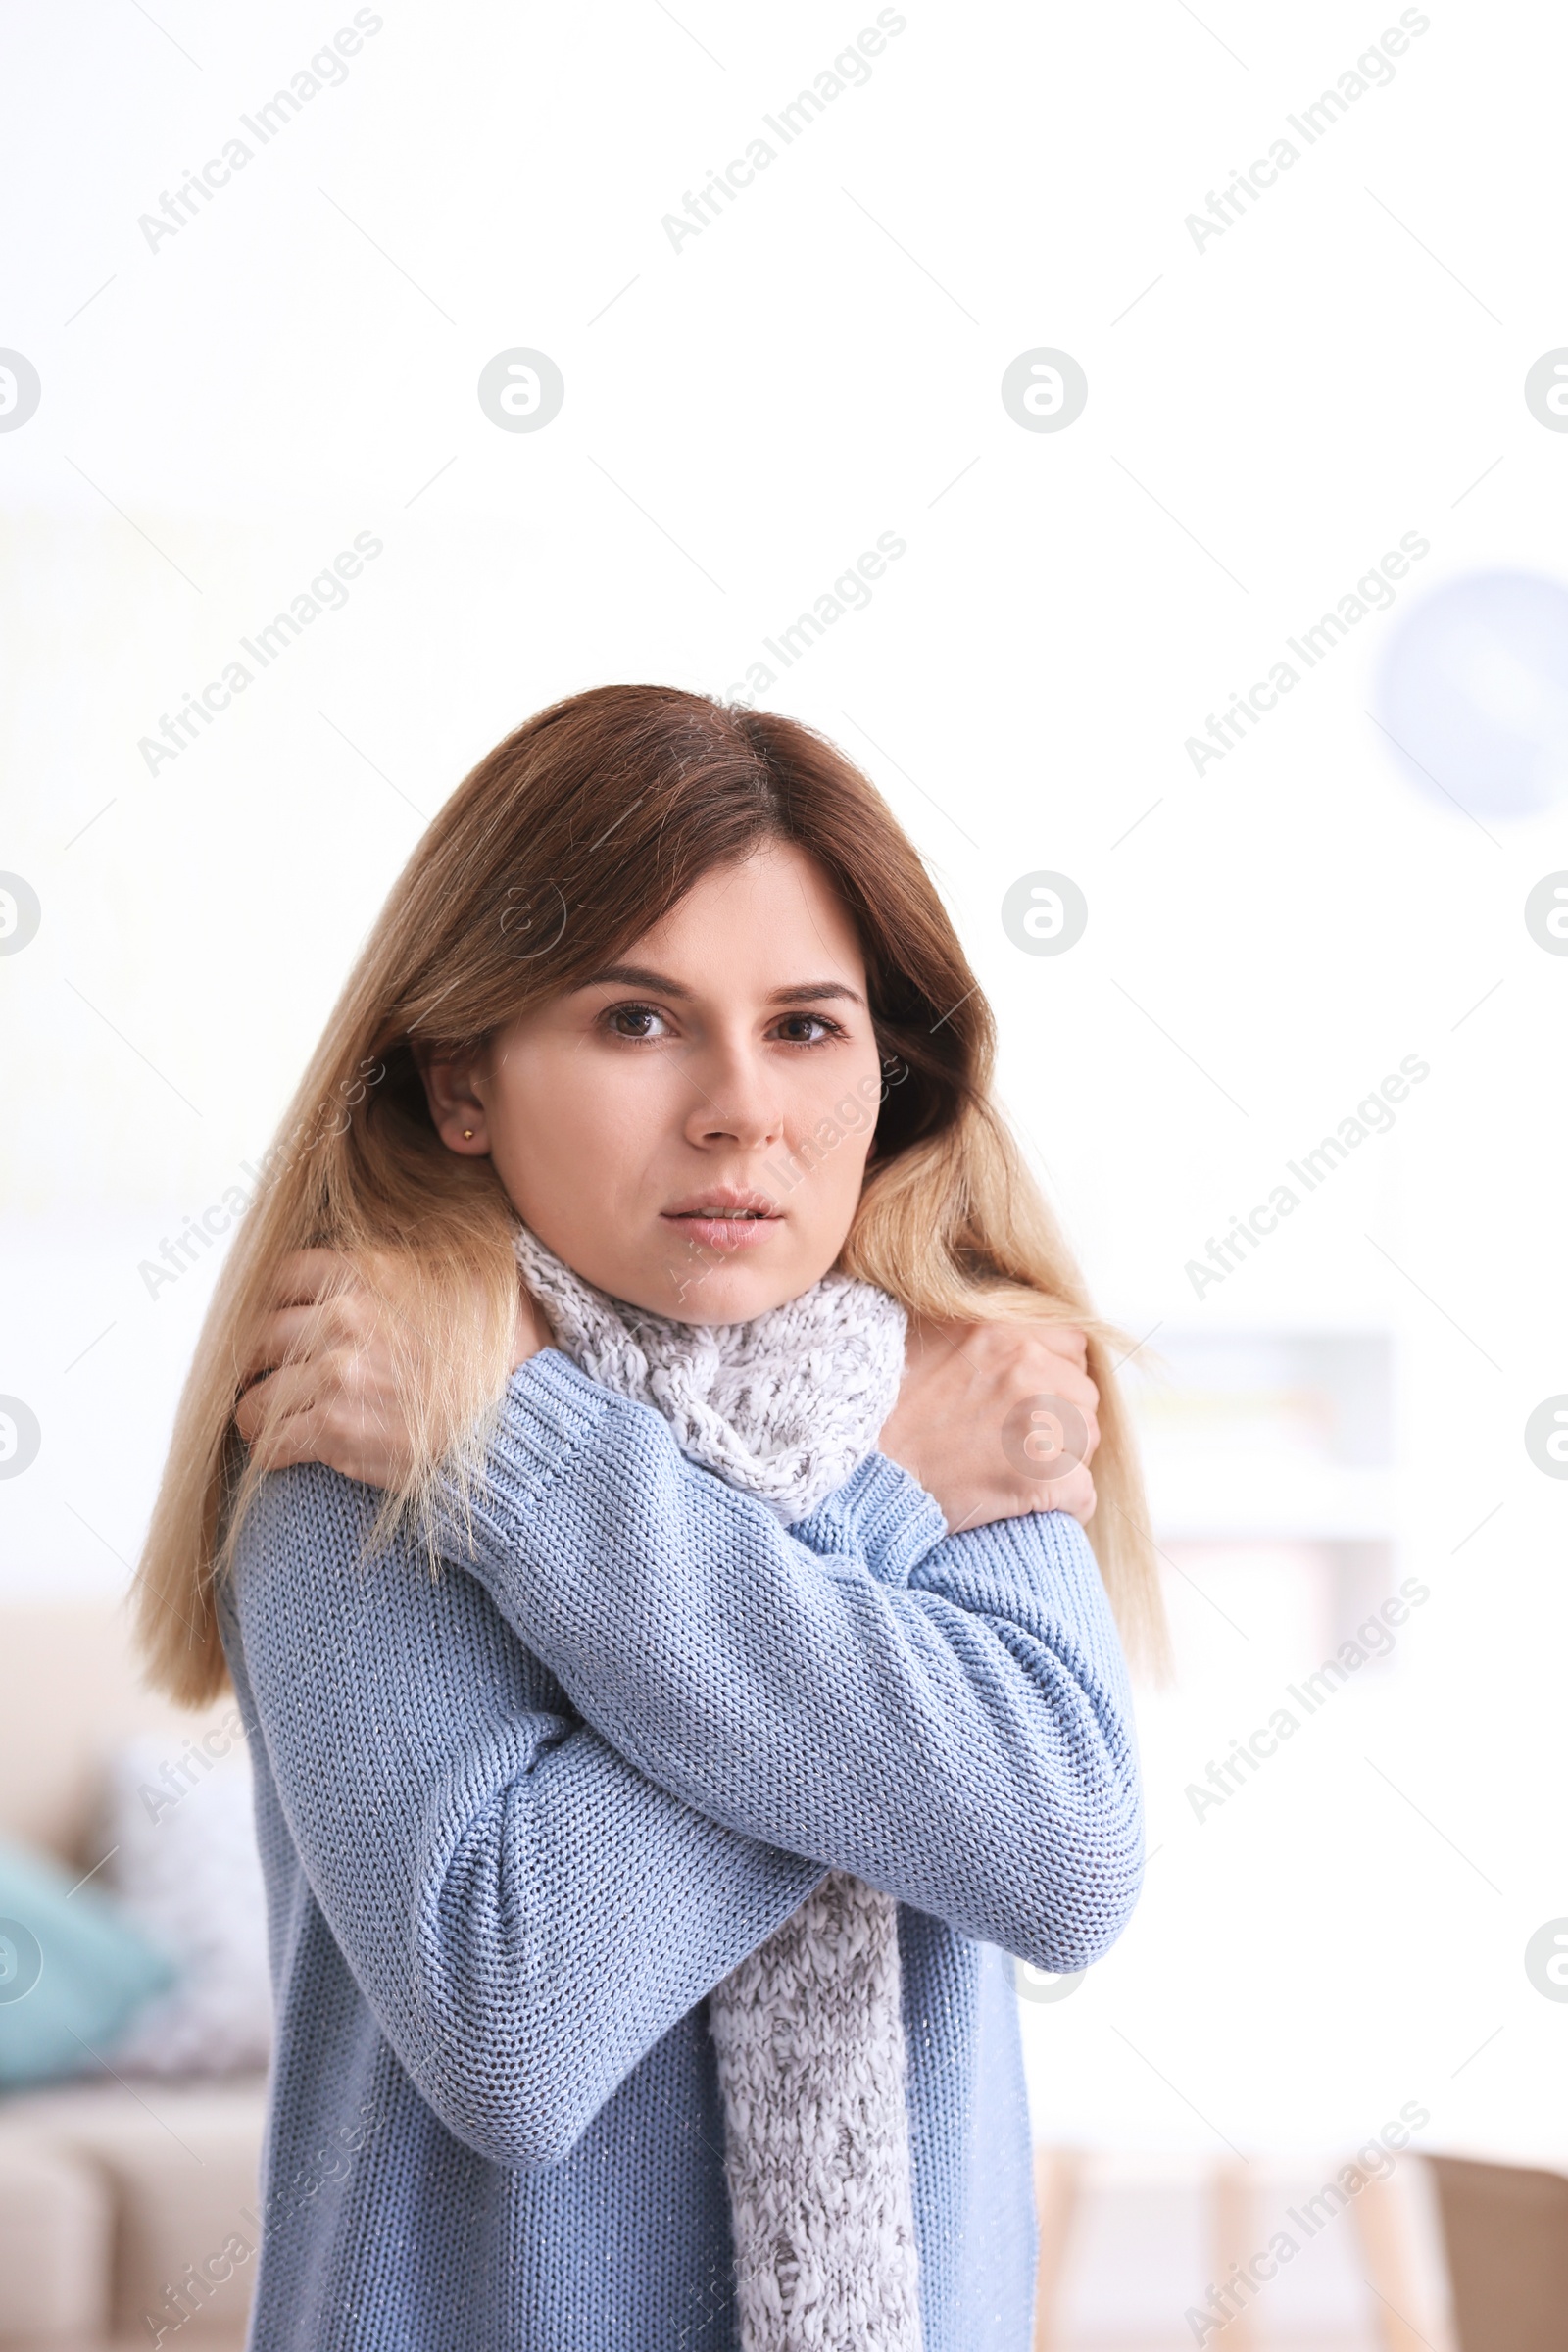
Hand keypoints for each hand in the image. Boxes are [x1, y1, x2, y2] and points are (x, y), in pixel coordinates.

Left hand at [235, 1249, 545, 1487]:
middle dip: (259, 1363)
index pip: (285, 1278)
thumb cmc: (497, 1350)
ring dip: (258, 1413)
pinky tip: (280, 1453)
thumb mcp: (458, 1278)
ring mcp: (336, 1374)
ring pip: (259, 1396)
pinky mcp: (336, 1428)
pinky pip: (273, 1442)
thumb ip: (404, 1265)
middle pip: (262, 1338)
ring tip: (265, 1423)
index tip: (278, 1327)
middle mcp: (343, 1317)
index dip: (276, 1307)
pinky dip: (271, 1451)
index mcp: (365, 1273)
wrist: (520, 1412)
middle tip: (264, 1377)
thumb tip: (378, 1265)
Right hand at [879, 1317, 1098, 1532]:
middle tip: (1017, 1440)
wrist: (851, 1470)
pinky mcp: (1038, 1477)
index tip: (1026, 1397)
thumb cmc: (876, 1405)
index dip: (1054, 1372)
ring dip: (1064, 1459)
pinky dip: (1066, 1505)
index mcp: (1003, 1328)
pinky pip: (1083, 1493)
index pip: (1073, 1344)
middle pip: (1084, 1395)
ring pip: (1088, 1442)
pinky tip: (1032, 1504)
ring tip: (1018, 1470)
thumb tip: (1009, 1321)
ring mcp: (1036, 1423)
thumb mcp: (919, 1332)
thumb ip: (972, 1320)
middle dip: (1061, 1418)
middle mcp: (1027, 1367)